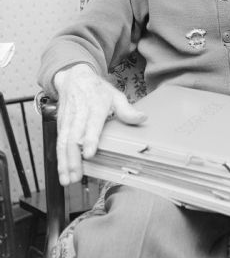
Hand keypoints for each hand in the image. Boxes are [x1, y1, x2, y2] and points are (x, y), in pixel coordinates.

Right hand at [54, 64, 145, 185]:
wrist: (75, 77)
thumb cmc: (98, 90)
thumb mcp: (115, 95)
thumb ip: (127, 110)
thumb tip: (142, 118)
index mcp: (95, 105)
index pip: (92, 124)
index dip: (89, 139)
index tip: (89, 154)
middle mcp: (79, 113)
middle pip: (74, 137)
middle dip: (73, 158)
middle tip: (76, 176)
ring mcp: (68, 119)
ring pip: (63, 142)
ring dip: (64, 162)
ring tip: (67, 180)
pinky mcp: (61, 124)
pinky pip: (58, 142)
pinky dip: (59, 158)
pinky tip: (62, 172)